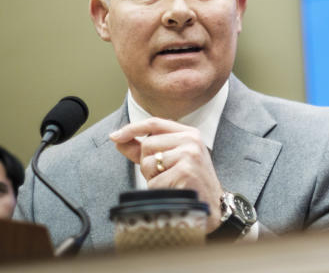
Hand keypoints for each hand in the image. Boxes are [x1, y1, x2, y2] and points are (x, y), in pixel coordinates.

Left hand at [110, 118, 223, 232]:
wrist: (212, 205)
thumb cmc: (190, 182)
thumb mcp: (171, 159)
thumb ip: (145, 148)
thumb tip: (118, 139)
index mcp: (189, 133)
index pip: (155, 123)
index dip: (132, 128)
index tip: (116, 136)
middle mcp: (191, 140)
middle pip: (148, 145)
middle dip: (148, 164)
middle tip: (165, 174)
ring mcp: (189, 155)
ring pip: (148, 163)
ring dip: (153, 178)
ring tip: (171, 182)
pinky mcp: (185, 171)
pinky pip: (154, 181)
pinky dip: (158, 190)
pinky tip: (173, 191)